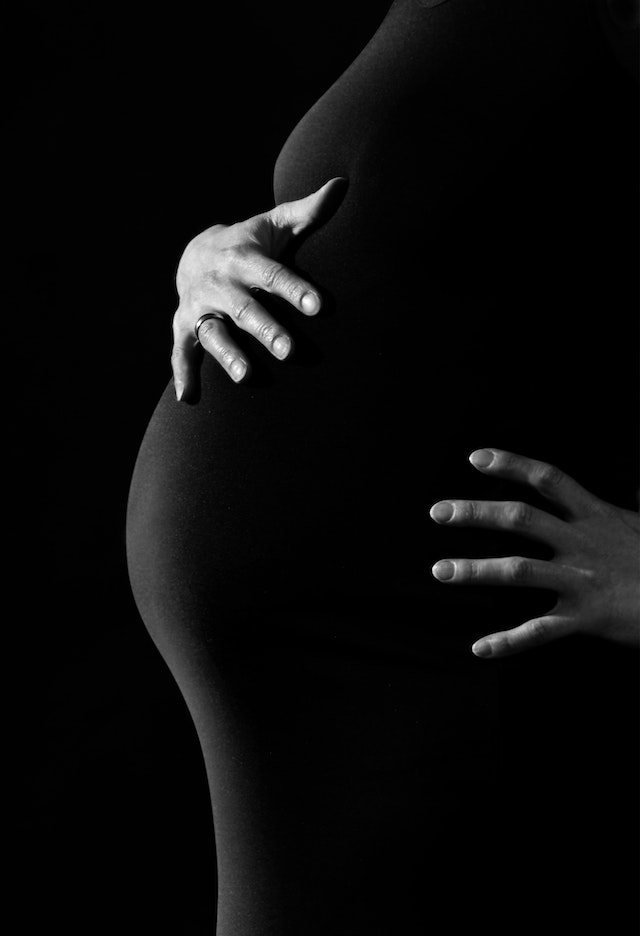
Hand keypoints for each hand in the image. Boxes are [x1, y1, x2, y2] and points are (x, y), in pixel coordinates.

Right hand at [172, 177, 346, 398]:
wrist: (198, 253)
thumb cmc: (251, 243)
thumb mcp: (276, 225)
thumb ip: (309, 212)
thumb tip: (341, 185)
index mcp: (243, 258)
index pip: (273, 275)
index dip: (296, 290)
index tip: (320, 307)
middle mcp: (219, 283)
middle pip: (245, 309)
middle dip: (266, 329)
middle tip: (290, 351)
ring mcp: (199, 307)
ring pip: (213, 334)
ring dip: (228, 356)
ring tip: (247, 378)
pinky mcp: (184, 328)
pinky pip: (182, 353)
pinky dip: (183, 375)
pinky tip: (189, 399)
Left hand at [429, 449, 639, 657]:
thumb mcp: (636, 525)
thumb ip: (610, 512)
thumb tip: (611, 494)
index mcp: (595, 516)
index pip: (548, 480)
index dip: (511, 464)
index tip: (474, 458)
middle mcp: (583, 543)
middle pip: (521, 519)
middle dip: (476, 514)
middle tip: (438, 512)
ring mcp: (583, 580)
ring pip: (519, 571)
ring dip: (475, 570)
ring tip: (440, 571)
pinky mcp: (588, 618)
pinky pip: (540, 631)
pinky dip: (508, 641)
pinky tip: (480, 648)